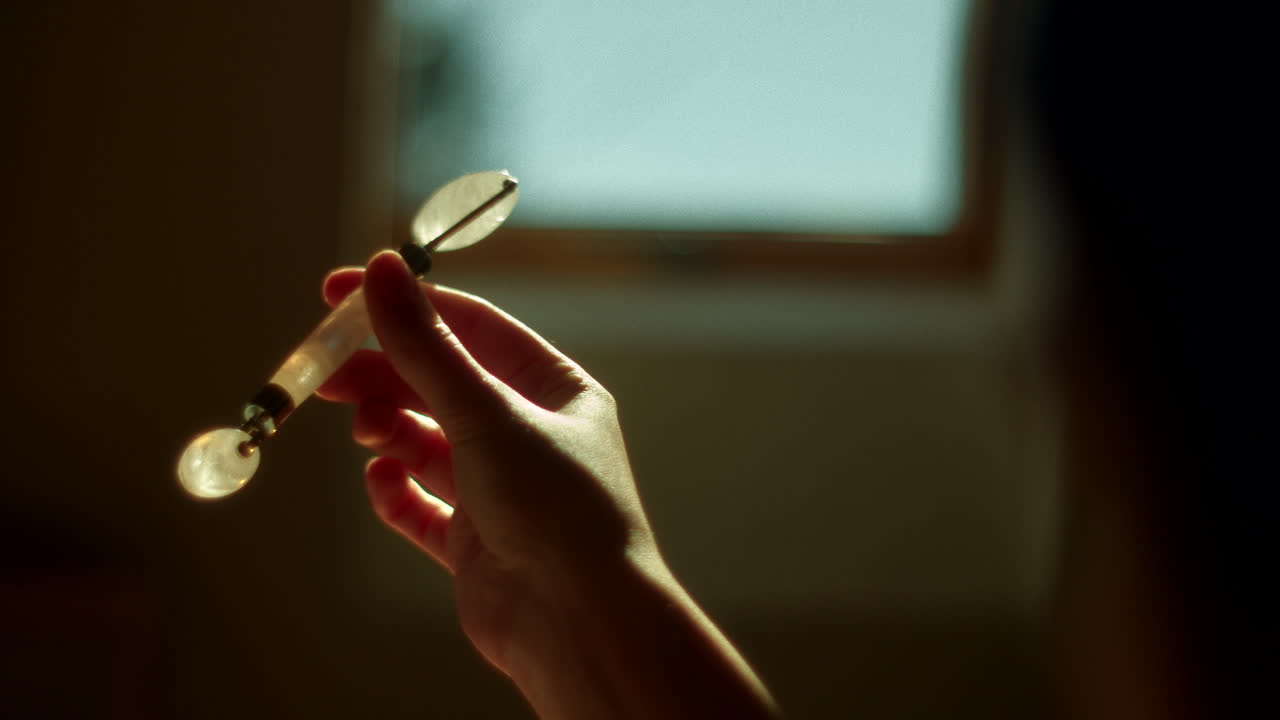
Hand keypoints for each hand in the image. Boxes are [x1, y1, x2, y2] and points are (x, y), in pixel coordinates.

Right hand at [319, 251, 776, 719]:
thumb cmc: (558, 508)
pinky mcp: (474, 542)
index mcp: (555, 390)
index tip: (338, 294)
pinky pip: (419, 504)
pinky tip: (381, 482)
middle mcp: (530, 435)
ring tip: (367, 431)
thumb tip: (383, 271)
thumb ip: (427, 347)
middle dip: (384, 374)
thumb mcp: (487, 413)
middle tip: (327, 372)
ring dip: (388, 429)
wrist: (580, 624)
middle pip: (440, 384)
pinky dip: (394, 490)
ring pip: (425, 441)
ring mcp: (501, 489)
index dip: (407, 306)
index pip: (471, 328)